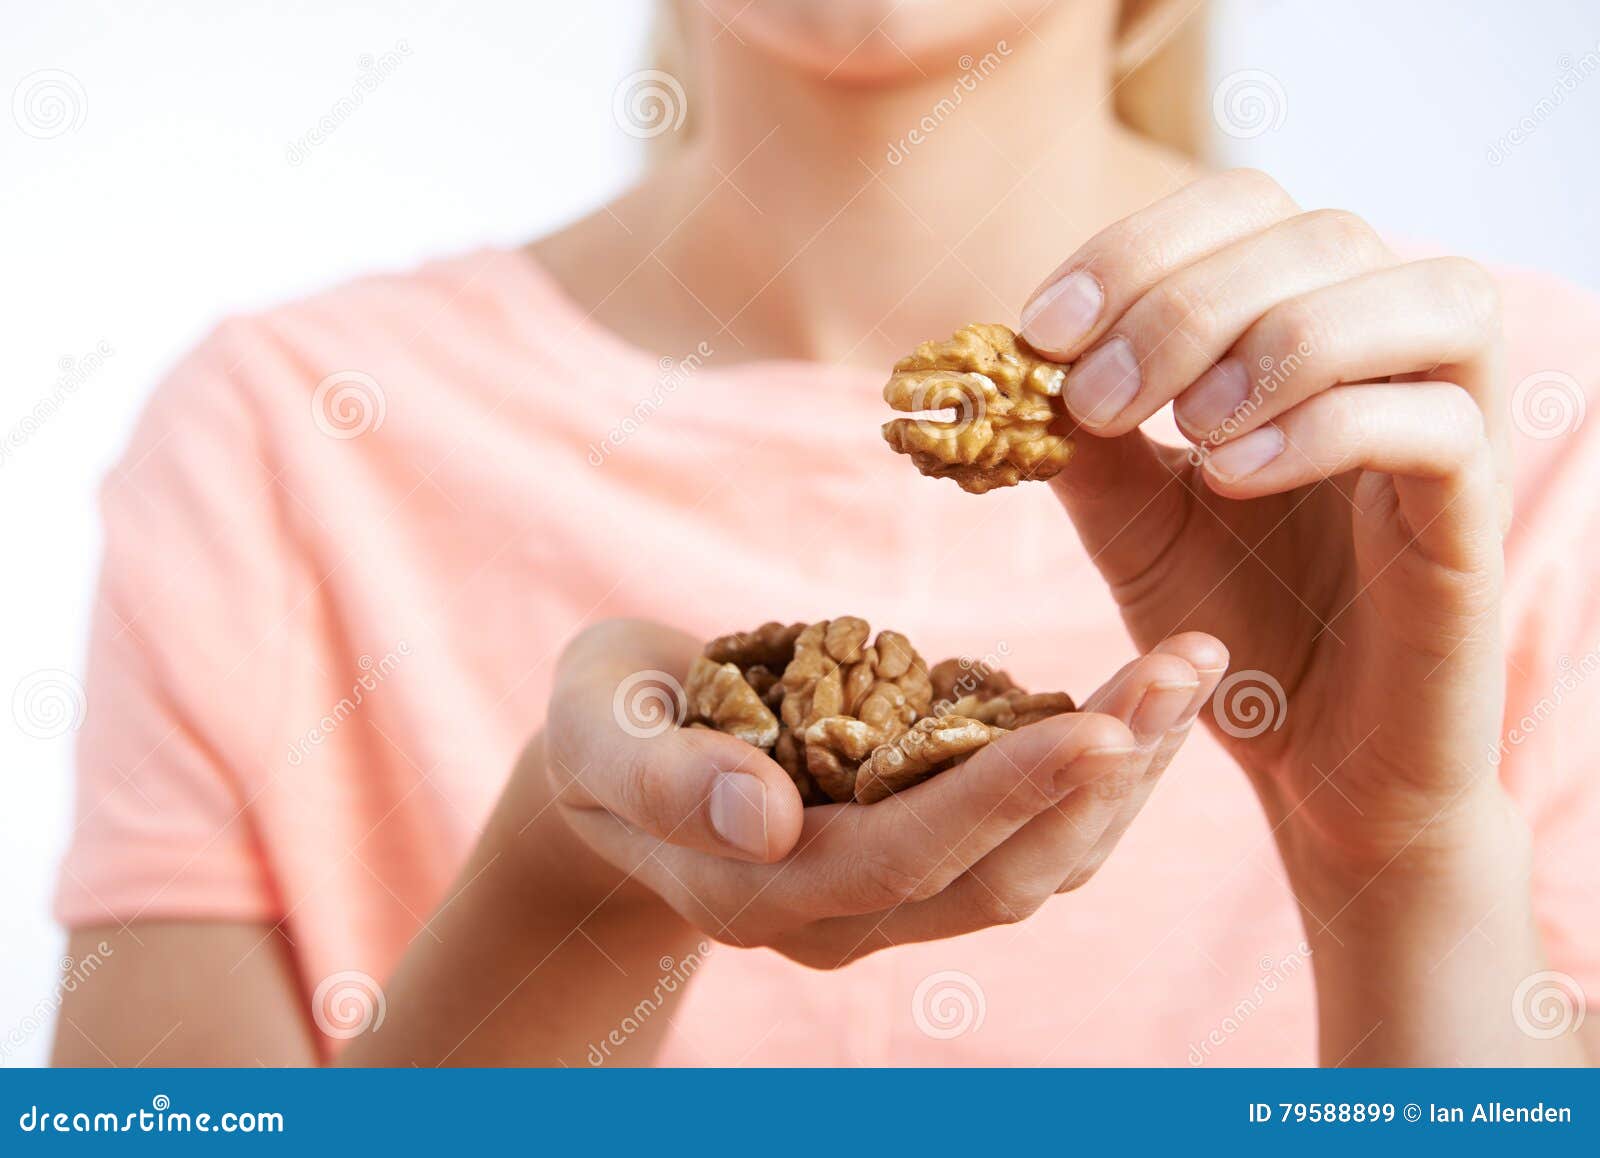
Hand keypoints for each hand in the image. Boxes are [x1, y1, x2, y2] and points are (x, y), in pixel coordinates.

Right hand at [545, 618, 1226, 968]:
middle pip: (997, 875)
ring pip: (1034, 868)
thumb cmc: (603, 725)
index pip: (901, 858)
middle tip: (1185, 671)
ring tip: (1189, 674)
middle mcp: (839, 915)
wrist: (621, 759)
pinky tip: (1142, 707)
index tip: (1098, 726)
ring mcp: (887, 898)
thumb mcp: (599, 730)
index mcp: (757, 888)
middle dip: (1099, 779)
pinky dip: (1095, 777)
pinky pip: (1030, 839)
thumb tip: (763, 820)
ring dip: (1121, 780)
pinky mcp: (921, 859)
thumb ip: (663, 779)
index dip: (1002, 798)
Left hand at [1022, 168, 1519, 897]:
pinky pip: (1443, 424)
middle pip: (1329, 232)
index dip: (1140, 245)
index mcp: (1306, 333)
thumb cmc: (1232, 624)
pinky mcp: (1475, 519)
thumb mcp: (1133, 520)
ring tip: (1185, 433)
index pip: (1249, 205)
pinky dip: (1326, 429)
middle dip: (1189, 301)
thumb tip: (1005, 359)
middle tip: (1100, 398)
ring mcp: (1454, 430)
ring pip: (1430, 296)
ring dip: (1279, 343)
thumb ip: (1085, 439)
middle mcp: (1396, 358)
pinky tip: (1233, 478)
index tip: (1045, 329)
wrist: (1312, 763)